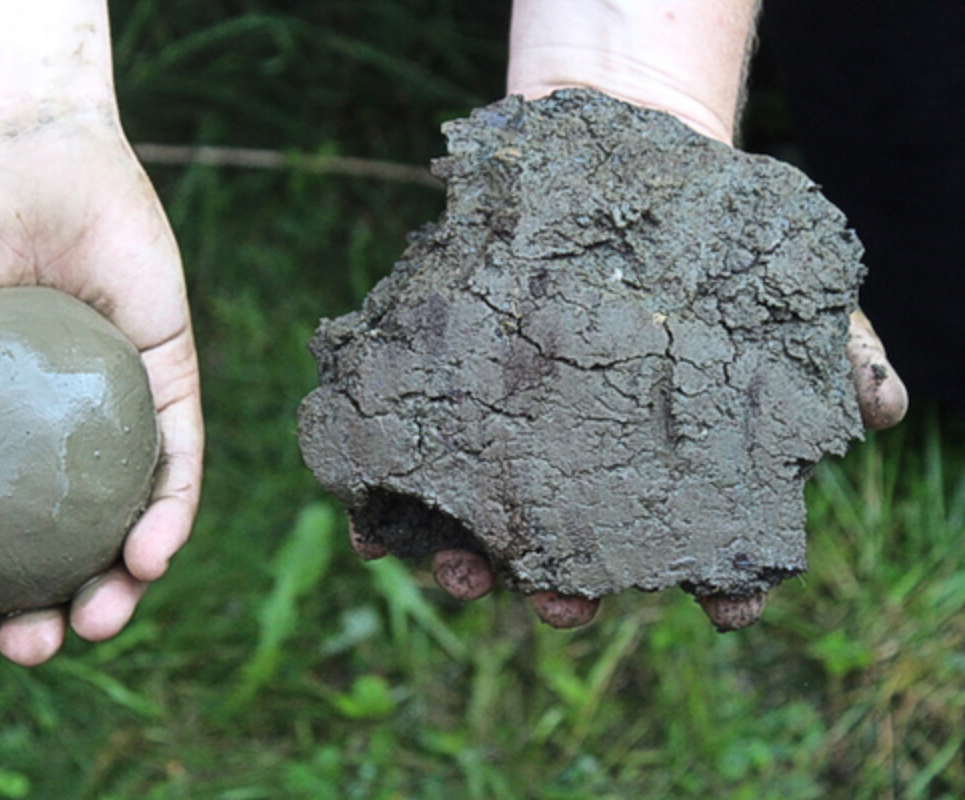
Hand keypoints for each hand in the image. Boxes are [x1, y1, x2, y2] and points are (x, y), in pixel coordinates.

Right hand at [0, 113, 201, 664]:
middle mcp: (45, 446)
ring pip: (125, 525)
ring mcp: (110, 418)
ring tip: (97, 619)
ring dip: (120, 590)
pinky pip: (178, 460)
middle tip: (32, 643)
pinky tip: (149, 556)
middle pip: (53, 557)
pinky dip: (169, 515)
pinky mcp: (168, 379)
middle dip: (45, 620)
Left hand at [344, 0, 907, 630]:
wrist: (612, 179)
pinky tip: (372, 531)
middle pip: (576, 562)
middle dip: (564, 595)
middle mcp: (584, 477)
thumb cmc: (703, 254)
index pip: (700, 550)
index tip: (726, 609)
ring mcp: (509, 450)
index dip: (719, 588)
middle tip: (559, 607)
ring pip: (486, 534)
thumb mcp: (775, 291)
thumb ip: (829, 349)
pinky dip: (386, 513)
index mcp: (668, 472)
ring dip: (470, 568)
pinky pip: (405, 477)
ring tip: (462, 574)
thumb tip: (882, 405)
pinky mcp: (446, 410)